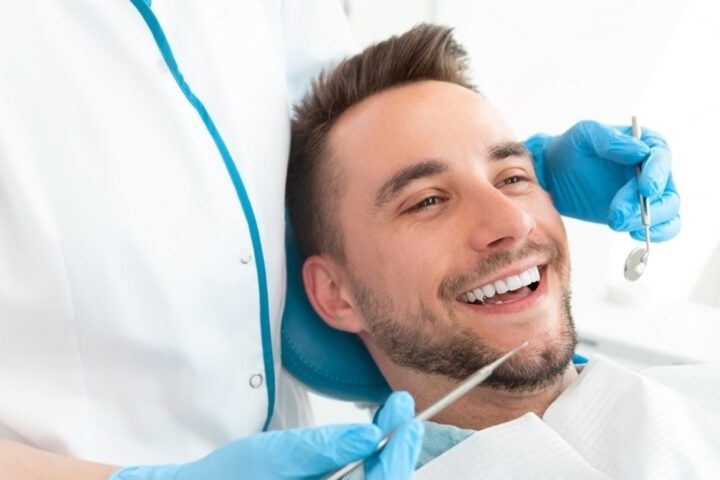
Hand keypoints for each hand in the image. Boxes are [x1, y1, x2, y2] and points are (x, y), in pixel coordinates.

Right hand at [109, 391, 422, 479]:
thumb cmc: (224, 477)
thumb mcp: (268, 454)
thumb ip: (320, 448)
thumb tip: (370, 434)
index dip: (398, 458)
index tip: (406, 418)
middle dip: (398, 453)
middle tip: (401, 409)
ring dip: (387, 459)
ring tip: (391, 418)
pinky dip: (371, 468)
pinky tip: (371, 443)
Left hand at [525, 120, 679, 241]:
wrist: (553, 174)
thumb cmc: (572, 148)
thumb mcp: (585, 135)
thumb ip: (611, 140)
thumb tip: (641, 152)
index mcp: (646, 144)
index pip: (661, 158)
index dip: (657, 175)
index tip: (645, 189)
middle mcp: (653, 170)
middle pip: (666, 191)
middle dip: (647, 206)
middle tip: (617, 214)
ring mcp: (647, 194)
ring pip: (666, 212)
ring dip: (647, 222)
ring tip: (615, 222)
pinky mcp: (637, 213)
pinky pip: (660, 228)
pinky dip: (655, 234)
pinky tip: (633, 234)